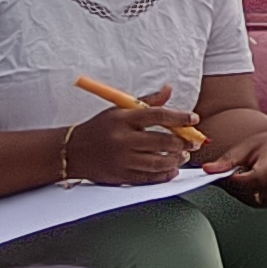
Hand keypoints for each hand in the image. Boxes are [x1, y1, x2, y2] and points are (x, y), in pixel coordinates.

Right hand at [62, 92, 204, 184]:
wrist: (72, 151)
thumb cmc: (99, 128)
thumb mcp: (118, 109)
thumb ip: (147, 101)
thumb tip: (169, 90)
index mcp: (123, 119)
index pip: (158, 115)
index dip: (180, 117)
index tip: (194, 119)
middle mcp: (123, 140)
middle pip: (161, 141)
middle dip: (183, 142)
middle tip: (193, 142)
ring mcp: (122, 160)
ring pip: (158, 161)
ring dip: (176, 159)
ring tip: (183, 155)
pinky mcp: (120, 176)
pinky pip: (148, 177)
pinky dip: (164, 175)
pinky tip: (172, 170)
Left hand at [210, 123, 266, 205]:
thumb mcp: (247, 147)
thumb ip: (227, 161)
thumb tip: (207, 170)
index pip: (252, 179)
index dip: (234, 179)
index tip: (224, 175)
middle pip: (250, 191)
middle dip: (235, 185)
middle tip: (233, 173)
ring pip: (252, 200)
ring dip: (243, 191)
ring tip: (246, 176)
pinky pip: (259, 202)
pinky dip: (251, 195)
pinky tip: (252, 183)